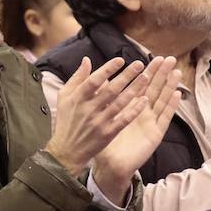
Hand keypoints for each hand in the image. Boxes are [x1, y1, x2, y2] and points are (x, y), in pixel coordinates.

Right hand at [46, 57, 151, 175]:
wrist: (66, 151)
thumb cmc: (66, 120)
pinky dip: (134, 110)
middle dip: (126, 76)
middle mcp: (89, 109)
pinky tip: (144, 100)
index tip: (121, 60)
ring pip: (120, 103)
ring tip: (145, 77)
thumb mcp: (64, 97)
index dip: (107, 69)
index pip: (94, 80)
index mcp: (77, 98)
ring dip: (134, 90)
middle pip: (110, 90)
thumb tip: (86, 60)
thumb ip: (77, 78)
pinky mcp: (107, 134)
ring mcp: (99, 122)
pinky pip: (123, 120)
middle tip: (139, 64)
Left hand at [90, 57, 181, 199]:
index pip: (142, 85)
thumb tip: (101, 78)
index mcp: (130, 107)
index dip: (149, 72)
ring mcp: (151, 123)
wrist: (110, 165)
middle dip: (162, 74)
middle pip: (155, 89)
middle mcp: (142, 113)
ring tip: (176, 72)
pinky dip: (171, 106)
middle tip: (170, 59)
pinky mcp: (155, 134)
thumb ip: (102, 98)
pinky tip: (177, 94)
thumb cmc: (105, 142)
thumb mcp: (102, 117)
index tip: (155, 57)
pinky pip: (165, 118)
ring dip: (170, 87)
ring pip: (162, 101)